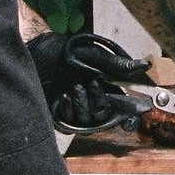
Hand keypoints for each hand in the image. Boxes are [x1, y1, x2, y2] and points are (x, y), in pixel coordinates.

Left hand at [27, 31, 150, 133]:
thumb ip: (116, 64)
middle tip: (92, 85)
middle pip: (107, 114)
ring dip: (84, 104)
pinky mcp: (60, 119)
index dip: (133, 109)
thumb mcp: (90, 54)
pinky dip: (69, 110)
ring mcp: (76, 110)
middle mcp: (92, 99)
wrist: (29, 56)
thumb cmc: (60, 52)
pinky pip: (71, 123)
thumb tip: (144, 65)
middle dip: (101, 102)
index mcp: (104, 83)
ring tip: (73, 87)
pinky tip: (63, 97)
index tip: (140, 109)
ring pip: (90, 120)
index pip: (124, 102)